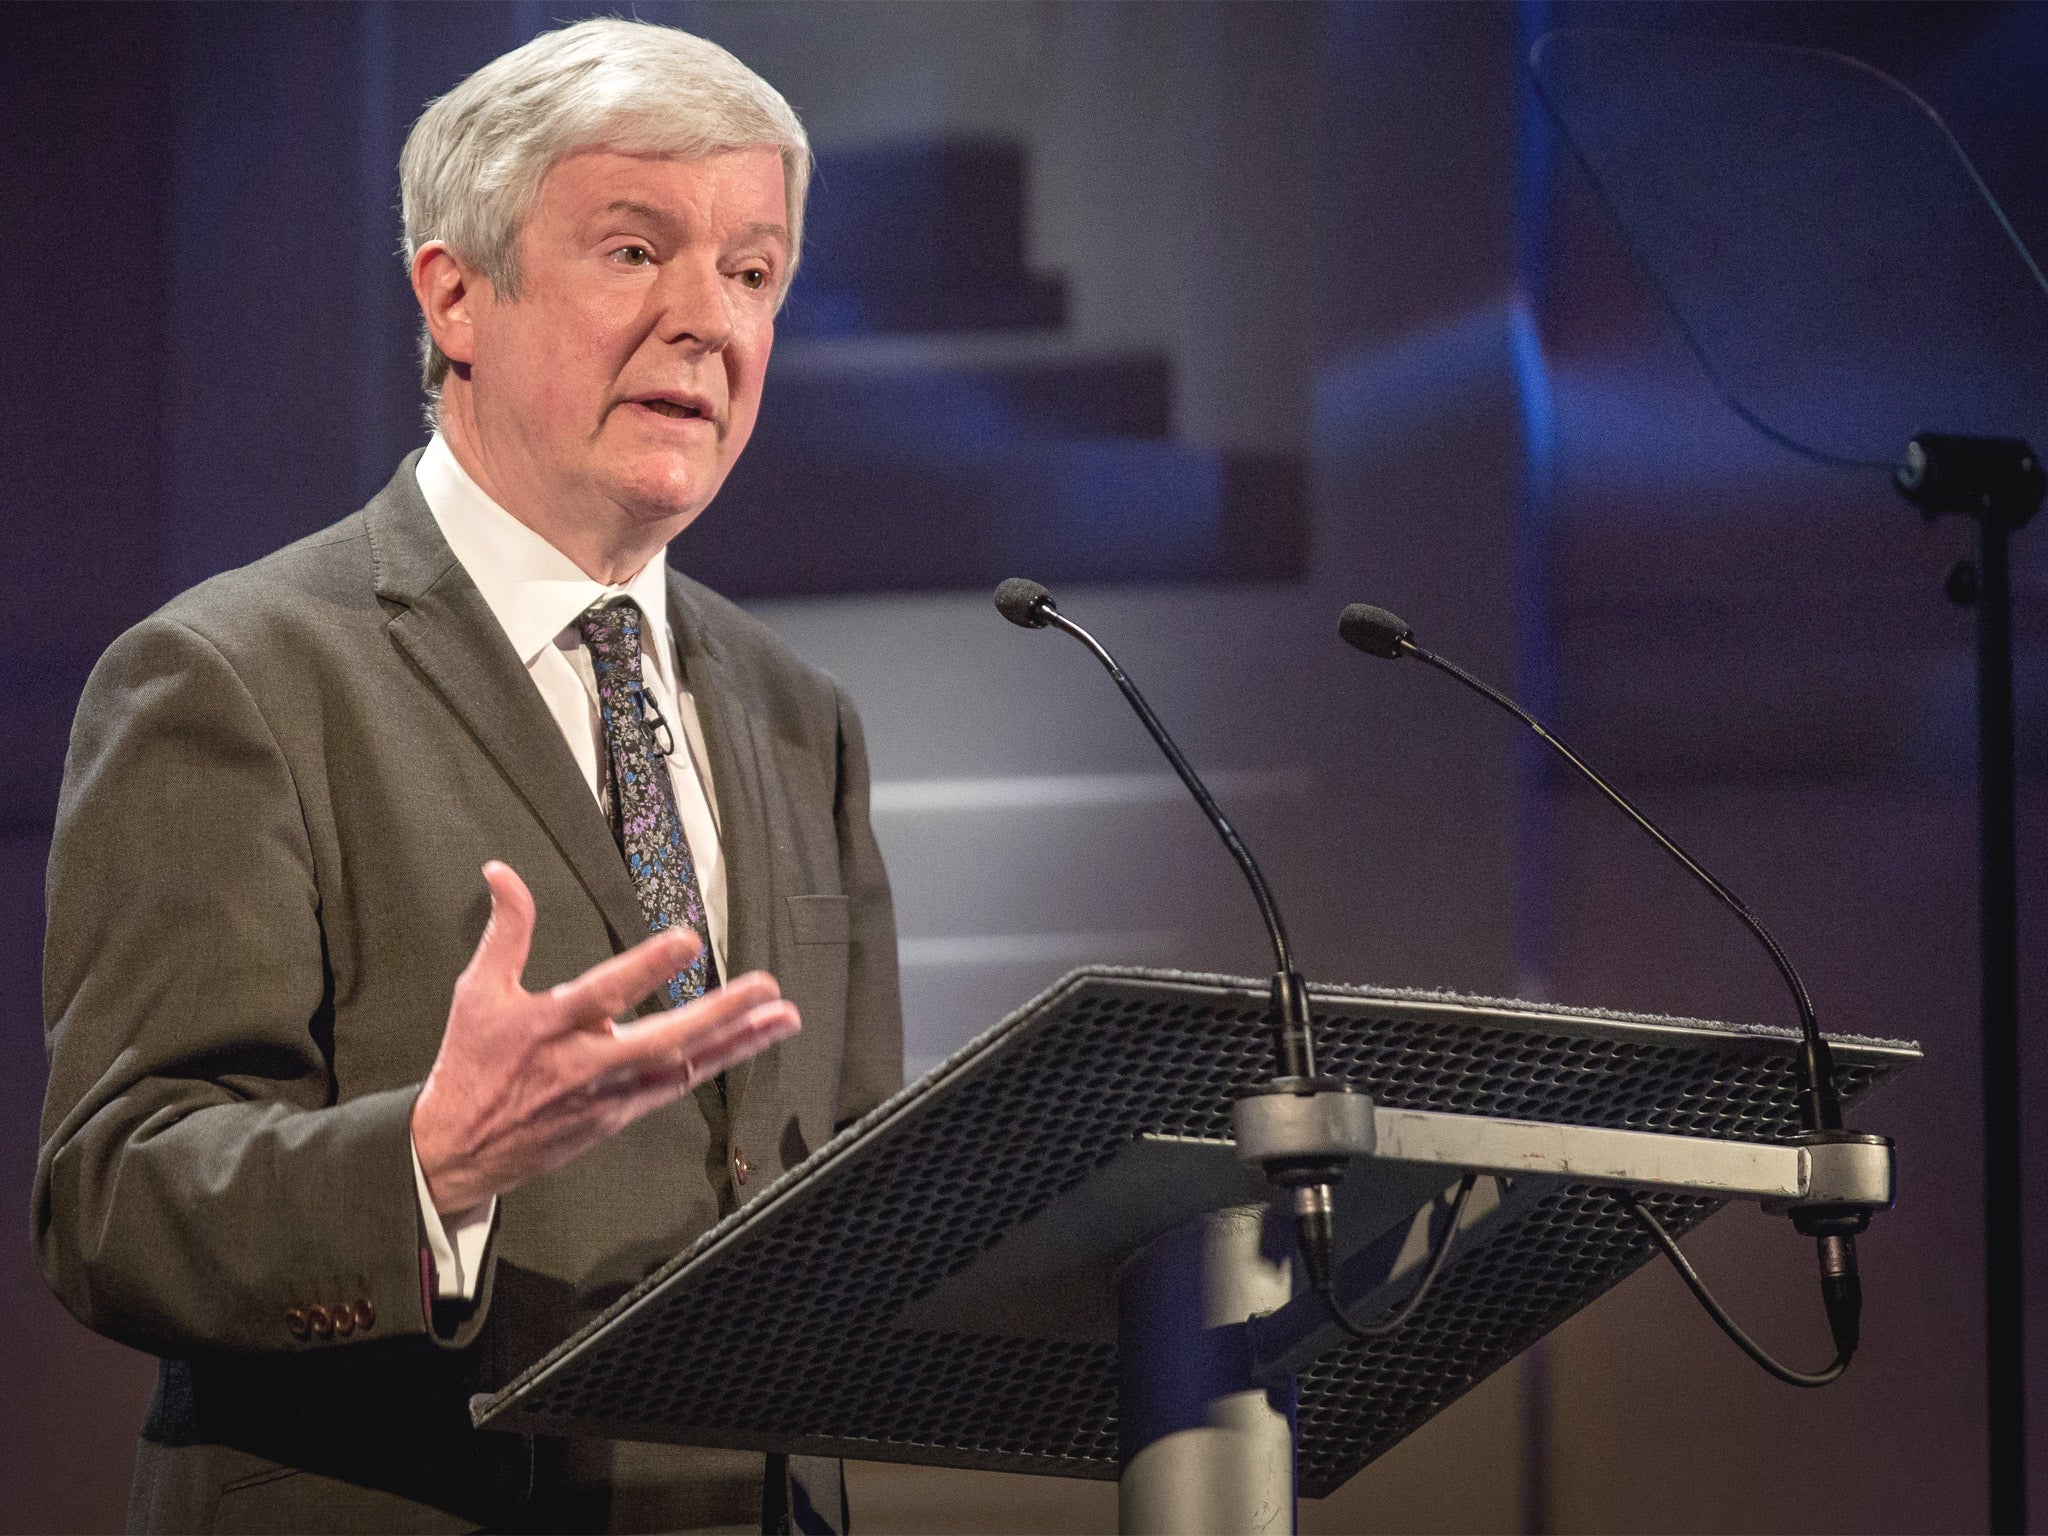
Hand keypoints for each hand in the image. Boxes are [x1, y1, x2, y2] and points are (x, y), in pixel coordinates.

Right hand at [411, 861, 798, 1214]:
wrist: (458, 1152)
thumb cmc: (471, 1064)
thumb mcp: (476, 991)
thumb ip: (505, 931)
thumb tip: (500, 872)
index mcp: (549, 1025)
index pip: (604, 993)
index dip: (645, 967)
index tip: (688, 941)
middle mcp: (585, 1063)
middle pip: (663, 1038)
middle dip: (720, 1014)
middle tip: (768, 988)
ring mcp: (607, 1095)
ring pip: (683, 1067)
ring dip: (737, 1043)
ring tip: (784, 1016)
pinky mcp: (618, 1117)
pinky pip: (675, 1089)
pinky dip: (713, 1065)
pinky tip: (749, 1046)